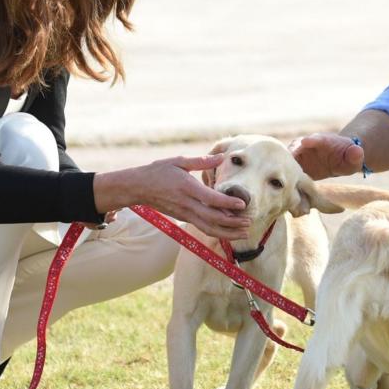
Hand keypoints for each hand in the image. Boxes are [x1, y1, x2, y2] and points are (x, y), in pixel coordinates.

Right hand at [100, 155, 249, 239]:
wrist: (138, 187)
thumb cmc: (159, 171)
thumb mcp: (179, 161)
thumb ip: (201, 161)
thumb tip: (222, 156)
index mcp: (187, 188)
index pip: (211, 199)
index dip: (228, 203)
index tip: (243, 204)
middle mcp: (187, 204)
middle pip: (213, 218)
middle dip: (233, 223)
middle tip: (249, 222)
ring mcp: (185, 213)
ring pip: (208, 228)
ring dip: (227, 232)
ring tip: (244, 232)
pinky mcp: (184, 218)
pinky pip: (203, 227)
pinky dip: (217, 231)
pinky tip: (229, 231)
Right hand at [288, 133, 363, 180]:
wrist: (337, 159)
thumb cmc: (346, 157)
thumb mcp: (353, 157)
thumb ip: (355, 155)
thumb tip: (358, 152)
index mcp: (322, 141)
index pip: (316, 139)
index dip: (311, 140)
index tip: (305, 142)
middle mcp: (306, 146)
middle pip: (294, 148)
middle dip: (290, 155)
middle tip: (285, 166)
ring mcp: (298, 155)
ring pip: (287, 160)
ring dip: (284, 169)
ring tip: (284, 181)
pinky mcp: (293, 166)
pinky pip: (287, 172)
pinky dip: (284, 180)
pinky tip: (285, 191)